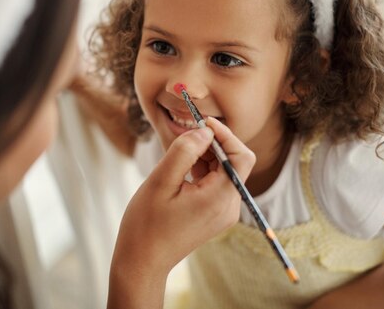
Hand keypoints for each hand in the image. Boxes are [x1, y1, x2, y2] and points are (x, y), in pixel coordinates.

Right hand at [108, 118, 254, 308]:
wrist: (142, 261)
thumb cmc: (146, 224)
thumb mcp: (161, 181)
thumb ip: (184, 151)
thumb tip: (204, 130)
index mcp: (220, 198)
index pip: (241, 156)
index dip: (225, 135)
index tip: (202, 122)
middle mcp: (229, 207)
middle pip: (233, 163)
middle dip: (211, 144)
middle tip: (183, 136)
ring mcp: (224, 213)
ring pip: (223, 172)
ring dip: (204, 157)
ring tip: (176, 159)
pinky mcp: (215, 215)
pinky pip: (216, 184)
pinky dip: (201, 171)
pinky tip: (179, 173)